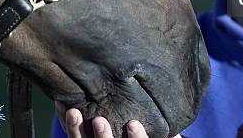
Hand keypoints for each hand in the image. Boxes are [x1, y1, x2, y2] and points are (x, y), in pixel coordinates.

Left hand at [65, 108, 180, 137]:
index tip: (133, 124)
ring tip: (74, 112)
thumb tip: (176, 130)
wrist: (121, 134)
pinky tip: (66, 107)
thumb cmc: (140, 136)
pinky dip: (70, 125)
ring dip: (77, 131)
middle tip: (99, 121)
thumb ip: (164, 134)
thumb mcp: (156, 137)